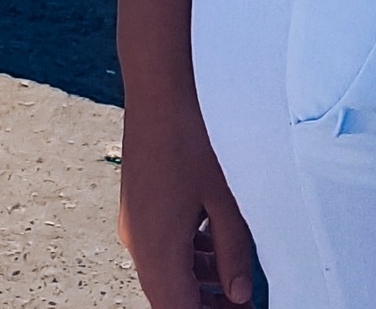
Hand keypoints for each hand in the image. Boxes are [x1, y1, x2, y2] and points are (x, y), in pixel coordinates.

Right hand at [118, 90, 254, 307]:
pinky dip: (186, 255)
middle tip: (241, 305)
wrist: (159, 88)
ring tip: (234, 282)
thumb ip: (234, 251)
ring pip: (164, 271)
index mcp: (157, 250)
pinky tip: (214, 244)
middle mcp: (137, 244)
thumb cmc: (193, 137)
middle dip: (205, 305)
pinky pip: (160, 245)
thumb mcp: (226, 198)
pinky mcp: (137, 204)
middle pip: (169, 296)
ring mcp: (134, 223)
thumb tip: (239, 293)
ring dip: (197, 282)